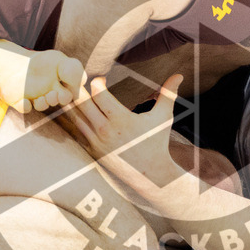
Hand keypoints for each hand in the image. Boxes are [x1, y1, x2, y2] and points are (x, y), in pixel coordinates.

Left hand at [7, 49, 86, 112]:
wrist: (15, 61)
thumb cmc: (41, 62)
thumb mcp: (59, 60)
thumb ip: (73, 68)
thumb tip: (83, 81)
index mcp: (59, 87)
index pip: (68, 94)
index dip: (69, 95)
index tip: (67, 88)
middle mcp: (48, 94)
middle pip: (55, 101)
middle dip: (55, 99)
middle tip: (53, 94)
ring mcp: (34, 97)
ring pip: (40, 106)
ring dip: (42, 104)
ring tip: (41, 98)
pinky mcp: (20, 101)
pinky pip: (23, 107)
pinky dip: (25, 106)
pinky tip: (25, 101)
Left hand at [67, 74, 183, 189]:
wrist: (149, 174)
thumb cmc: (157, 143)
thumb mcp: (163, 117)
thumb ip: (168, 94)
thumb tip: (179, 75)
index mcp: (122, 120)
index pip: (100, 95)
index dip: (98, 83)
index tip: (101, 79)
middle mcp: (106, 131)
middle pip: (82, 103)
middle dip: (78, 88)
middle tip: (78, 79)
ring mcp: (96, 141)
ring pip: (74, 116)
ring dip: (71, 102)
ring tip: (70, 90)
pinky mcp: (91, 149)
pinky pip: (74, 130)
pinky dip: (71, 119)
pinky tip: (70, 109)